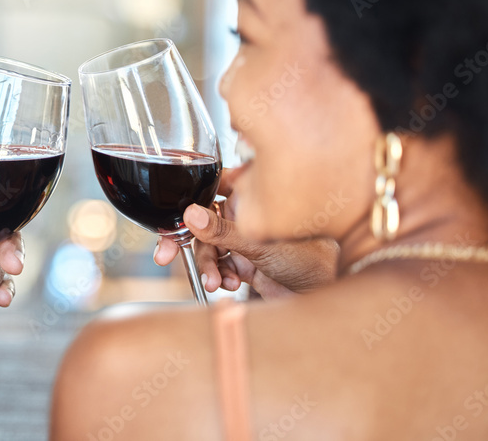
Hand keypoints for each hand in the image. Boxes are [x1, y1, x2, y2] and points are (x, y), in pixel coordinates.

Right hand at [153, 168, 337, 298]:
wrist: (322, 298)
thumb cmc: (309, 261)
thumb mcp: (259, 245)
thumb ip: (222, 231)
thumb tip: (190, 214)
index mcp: (252, 198)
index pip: (212, 189)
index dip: (189, 202)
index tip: (173, 218)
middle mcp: (246, 215)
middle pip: (202, 222)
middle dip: (186, 242)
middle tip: (165, 255)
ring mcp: (243, 239)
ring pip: (208, 247)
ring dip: (207, 265)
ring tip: (214, 282)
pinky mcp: (243, 261)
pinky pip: (218, 265)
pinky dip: (218, 275)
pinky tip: (229, 284)